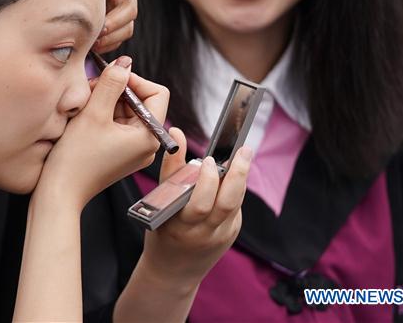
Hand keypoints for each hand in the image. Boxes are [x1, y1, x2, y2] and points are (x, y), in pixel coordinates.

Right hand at [35, 57, 165, 210]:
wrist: (60, 192)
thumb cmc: (76, 158)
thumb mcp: (94, 113)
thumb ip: (111, 83)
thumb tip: (125, 63)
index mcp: (149, 136)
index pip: (157, 93)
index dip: (135, 80)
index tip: (111, 77)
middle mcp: (147, 145)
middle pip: (141, 102)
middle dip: (116, 91)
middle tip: (91, 90)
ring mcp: (134, 151)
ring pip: (127, 112)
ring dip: (107, 102)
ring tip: (84, 105)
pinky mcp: (120, 154)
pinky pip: (118, 125)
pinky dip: (103, 115)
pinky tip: (84, 118)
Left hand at [95, 0, 147, 53]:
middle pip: (131, 8)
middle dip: (116, 20)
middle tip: (101, 28)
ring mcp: (120, 10)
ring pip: (127, 27)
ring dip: (112, 36)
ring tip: (94, 40)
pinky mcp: (113, 26)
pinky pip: (117, 40)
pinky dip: (107, 44)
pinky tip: (93, 45)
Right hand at [143, 127, 251, 284]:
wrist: (173, 272)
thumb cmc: (162, 232)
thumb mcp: (159, 203)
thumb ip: (171, 167)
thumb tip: (177, 132)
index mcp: (182, 226)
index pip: (201, 204)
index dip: (208, 181)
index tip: (208, 160)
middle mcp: (205, 233)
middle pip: (228, 203)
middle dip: (238, 175)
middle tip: (243, 151)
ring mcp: (222, 235)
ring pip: (236, 203)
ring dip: (240, 178)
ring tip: (242, 156)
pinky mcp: (231, 233)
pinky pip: (235, 207)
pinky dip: (233, 189)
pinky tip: (230, 175)